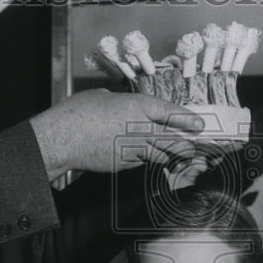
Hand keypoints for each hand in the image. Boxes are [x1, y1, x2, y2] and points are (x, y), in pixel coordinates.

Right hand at [30, 89, 204, 180]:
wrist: (63, 138)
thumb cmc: (78, 113)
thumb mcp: (103, 97)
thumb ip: (118, 102)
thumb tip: (119, 104)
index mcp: (137, 106)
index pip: (170, 113)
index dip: (187, 119)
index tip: (199, 124)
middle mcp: (139, 129)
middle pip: (172, 139)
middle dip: (186, 145)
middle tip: (196, 149)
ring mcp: (132, 149)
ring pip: (160, 155)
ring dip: (171, 158)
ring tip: (182, 160)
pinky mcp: (123, 164)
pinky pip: (140, 163)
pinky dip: (145, 162)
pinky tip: (147, 161)